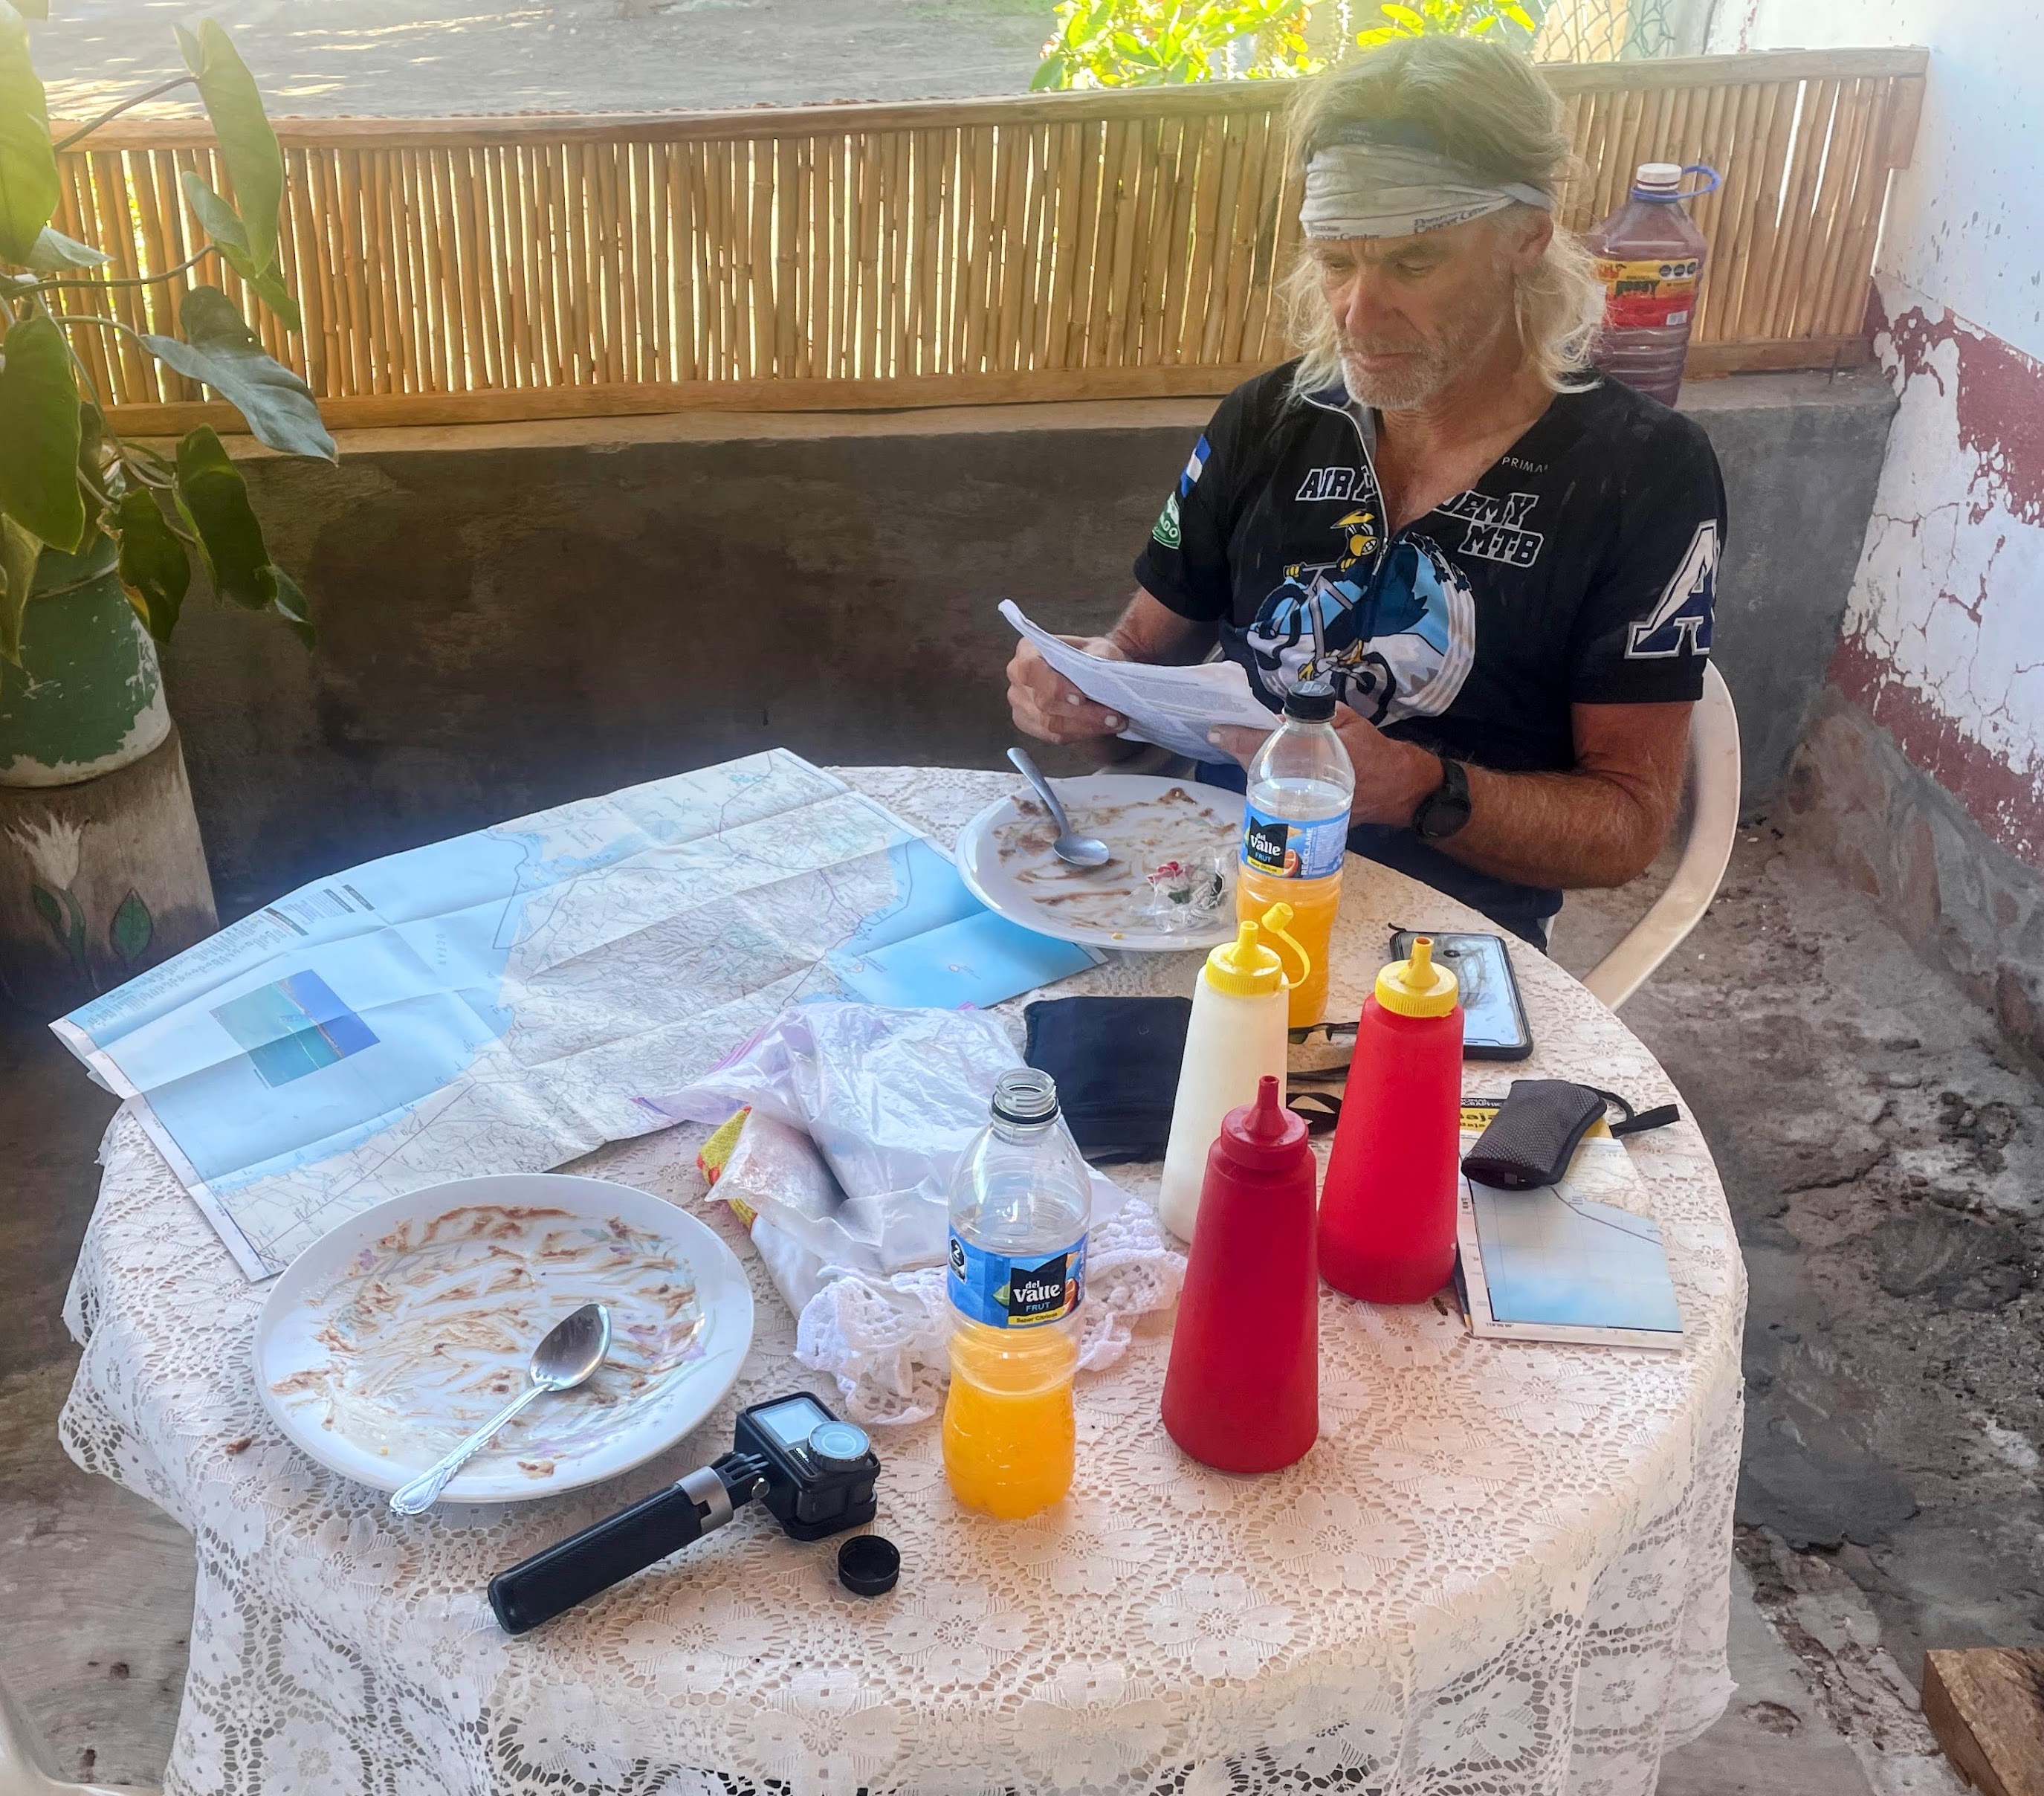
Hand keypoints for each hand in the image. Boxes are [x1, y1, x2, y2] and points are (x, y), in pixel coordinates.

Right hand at [1007, 635, 1128, 744]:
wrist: (1090, 675)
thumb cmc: (1090, 658)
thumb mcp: (1100, 648)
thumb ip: (1100, 655)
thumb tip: (1102, 668)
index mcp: (1028, 651)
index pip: (1031, 669)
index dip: (1054, 686)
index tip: (1081, 698)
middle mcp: (1018, 678)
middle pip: (1044, 702)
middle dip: (1082, 712)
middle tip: (1113, 716)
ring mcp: (1021, 704)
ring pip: (1051, 724)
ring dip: (1086, 726)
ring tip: (1114, 722)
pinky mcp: (1030, 725)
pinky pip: (1054, 736)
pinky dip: (1081, 734)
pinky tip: (1101, 729)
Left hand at [1209, 703, 1443, 826]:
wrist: (1399, 790)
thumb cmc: (1375, 752)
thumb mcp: (1348, 722)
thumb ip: (1316, 716)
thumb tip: (1280, 716)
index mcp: (1317, 755)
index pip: (1266, 744)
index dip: (1238, 739)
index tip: (1216, 732)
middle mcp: (1307, 784)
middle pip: (1257, 769)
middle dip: (1237, 752)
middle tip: (1222, 737)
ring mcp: (1305, 805)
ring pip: (1264, 786)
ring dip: (1249, 768)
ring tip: (1237, 749)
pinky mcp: (1308, 818)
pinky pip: (1278, 799)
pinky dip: (1268, 785)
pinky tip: (1263, 771)